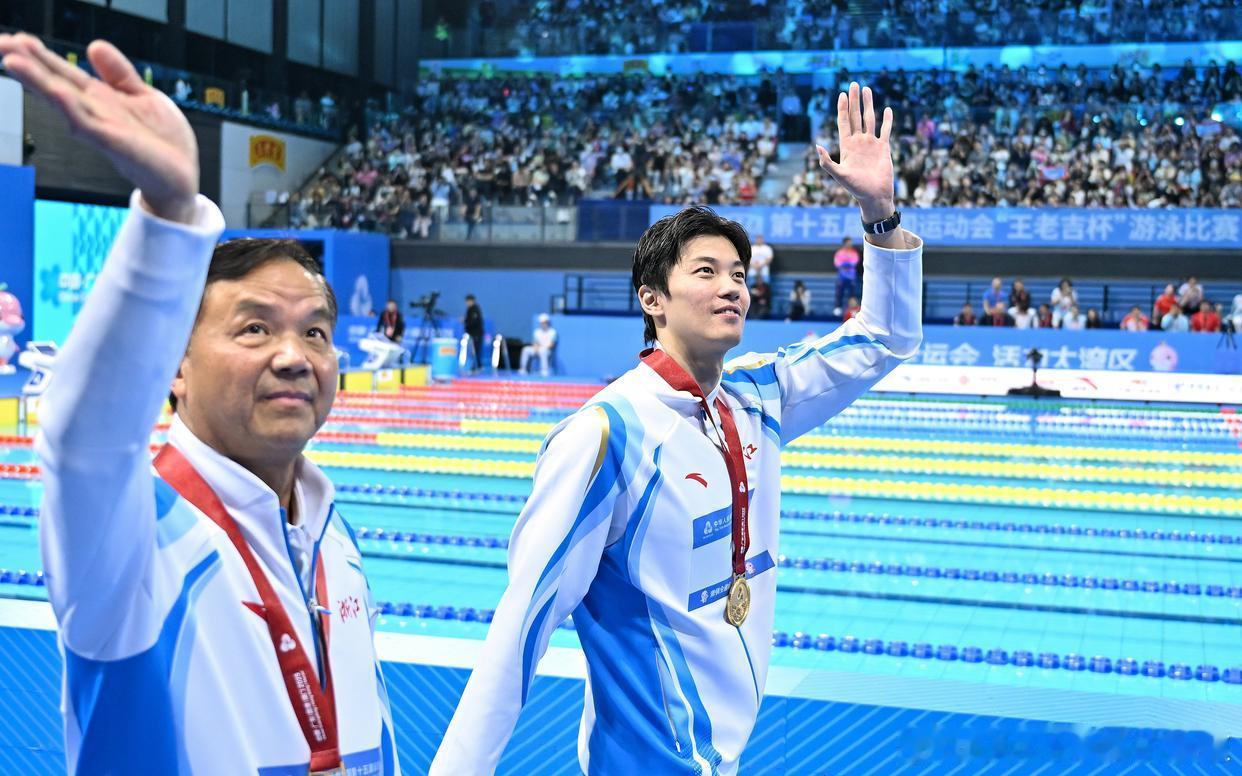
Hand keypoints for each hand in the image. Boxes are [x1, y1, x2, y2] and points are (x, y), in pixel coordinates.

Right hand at [0, 33, 198, 222]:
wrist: (182, 177)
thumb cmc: (162, 141)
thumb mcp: (144, 96)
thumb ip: (119, 73)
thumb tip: (94, 45)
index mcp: (100, 99)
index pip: (63, 72)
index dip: (40, 55)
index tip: (16, 39)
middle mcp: (94, 112)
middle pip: (54, 83)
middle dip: (27, 64)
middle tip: (0, 44)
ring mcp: (101, 128)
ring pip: (63, 101)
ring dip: (38, 81)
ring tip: (13, 61)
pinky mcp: (114, 143)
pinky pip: (88, 124)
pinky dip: (71, 108)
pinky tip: (56, 92)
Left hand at [816, 82, 894, 222]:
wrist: (874, 196)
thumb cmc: (856, 188)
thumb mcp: (839, 175)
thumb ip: (827, 162)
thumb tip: (818, 146)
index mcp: (847, 146)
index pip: (844, 123)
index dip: (842, 109)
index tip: (841, 94)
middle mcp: (858, 142)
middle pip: (856, 116)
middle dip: (854, 100)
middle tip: (853, 84)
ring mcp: (871, 144)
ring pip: (870, 119)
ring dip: (868, 105)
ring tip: (867, 89)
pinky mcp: (883, 148)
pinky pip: (885, 130)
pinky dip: (887, 120)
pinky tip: (887, 110)